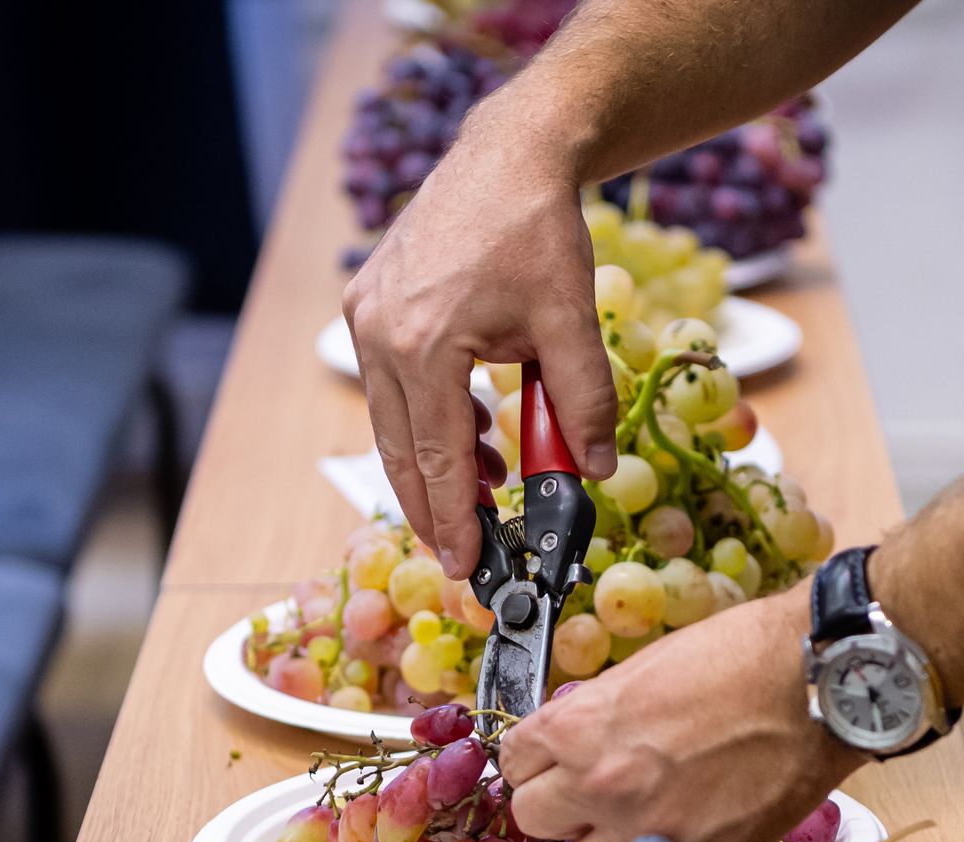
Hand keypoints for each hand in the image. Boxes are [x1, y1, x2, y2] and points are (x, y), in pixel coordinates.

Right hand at [341, 131, 619, 579]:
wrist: (510, 153)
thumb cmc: (538, 229)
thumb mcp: (572, 320)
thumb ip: (584, 401)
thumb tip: (596, 469)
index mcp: (421, 345)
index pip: (435, 457)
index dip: (452, 519)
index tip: (468, 567)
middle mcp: (379, 335)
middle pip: (401, 449)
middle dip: (434, 506)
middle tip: (465, 552)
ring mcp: (367, 316)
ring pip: (394, 420)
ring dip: (436, 460)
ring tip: (484, 486)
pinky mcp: (371, 303)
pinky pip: (394, 384)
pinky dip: (429, 416)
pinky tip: (470, 430)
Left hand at [499, 588, 864, 841]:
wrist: (818, 683)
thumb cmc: (739, 657)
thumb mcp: (641, 671)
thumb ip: (594, 715)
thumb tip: (573, 743)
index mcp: (579, 730)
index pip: (512, 763)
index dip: (533, 760)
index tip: (549, 761)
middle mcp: (601, 789)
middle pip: (532, 820)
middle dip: (556, 804)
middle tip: (590, 790)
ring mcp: (651, 834)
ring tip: (634, 819)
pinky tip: (683, 830)